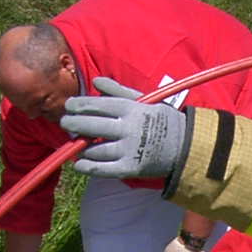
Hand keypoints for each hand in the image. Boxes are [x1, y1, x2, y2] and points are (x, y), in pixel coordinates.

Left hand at [60, 79, 188, 182]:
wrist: (186, 146)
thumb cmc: (161, 120)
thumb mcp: (143, 100)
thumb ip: (118, 91)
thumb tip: (96, 82)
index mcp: (131, 109)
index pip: (97, 105)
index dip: (79, 105)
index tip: (69, 106)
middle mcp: (128, 128)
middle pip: (91, 125)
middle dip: (73, 123)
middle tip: (66, 123)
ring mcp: (129, 150)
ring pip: (95, 149)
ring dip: (81, 147)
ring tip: (76, 143)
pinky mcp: (130, 168)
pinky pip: (102, 169)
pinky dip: (87, 167)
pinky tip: (78, 164)